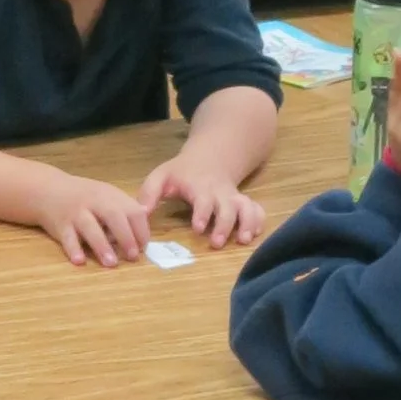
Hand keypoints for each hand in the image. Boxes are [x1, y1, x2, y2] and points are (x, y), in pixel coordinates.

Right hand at [33, 170, 154, 266]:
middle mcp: (94, 202)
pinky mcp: (60, 225)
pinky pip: (67, 237)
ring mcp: (76, 213)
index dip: (141, 230)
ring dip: (102, 246)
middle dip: (126, 237)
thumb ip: (125, 208)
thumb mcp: (106, 195)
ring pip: (90, 227)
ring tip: (111, 263)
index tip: (144, 247)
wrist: (48, 189)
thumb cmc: (84, 197)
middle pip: (113, 217)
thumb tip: (146, 221)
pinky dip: (73, 249)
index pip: (132, 211)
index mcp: (111, 196)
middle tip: (133, 256)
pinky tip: (79, 261)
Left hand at [141, 152, 265, 249]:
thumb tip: (141, 214)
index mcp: (199, 186)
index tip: (198, 228)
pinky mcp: (243, 202)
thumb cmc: (181, 172)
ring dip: (247, 223)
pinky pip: (257, 209)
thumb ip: (149, 193)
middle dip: (224, 225)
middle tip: (216, 242)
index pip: (203, 200)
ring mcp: (234, 197)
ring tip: (243, 240)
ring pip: (247, 207)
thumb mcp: (161, 176)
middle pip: (228, 207)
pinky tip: (255, 235)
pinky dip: (259, 221)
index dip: (202, 213)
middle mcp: (220, 192)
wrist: (210, 157)